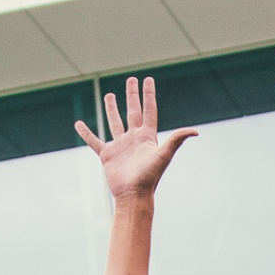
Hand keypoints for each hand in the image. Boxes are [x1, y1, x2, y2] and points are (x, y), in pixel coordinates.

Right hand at [75, 77, 196, 204]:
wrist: (133, 195)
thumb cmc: (149, 177)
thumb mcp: (164, 155)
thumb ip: (177, 140)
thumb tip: (195, 132)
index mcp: (147, 136)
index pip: (149, 110)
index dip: (148, 94)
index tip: (148, 79)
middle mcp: (134, 139)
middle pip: (133, 111)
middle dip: (132, 95)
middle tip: (131, 80)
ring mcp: (120, 146)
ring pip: (115, 122)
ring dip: (112, 109)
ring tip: (109, 95)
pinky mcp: (107, 155)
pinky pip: (94, 141)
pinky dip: (86, 133)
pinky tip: (78, 124)